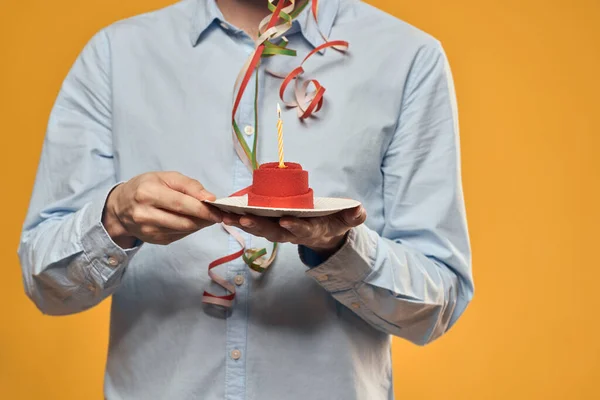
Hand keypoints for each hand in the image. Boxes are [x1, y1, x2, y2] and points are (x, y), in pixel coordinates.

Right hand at [102, 172, 221, 247]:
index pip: (181, 204)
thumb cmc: (145, 187)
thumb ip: (189, 185)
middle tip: (217, 214)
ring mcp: (148, 230)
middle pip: (184, 220)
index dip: (202, 209)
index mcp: (147, 193)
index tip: (218, 210)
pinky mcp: (154, 240)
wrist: (120, 207)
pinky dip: (190, 228)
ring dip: (200, 224)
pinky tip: (191, 220)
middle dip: (205, 218)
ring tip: (206, 216)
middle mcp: (145, 214)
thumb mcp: (165, 177)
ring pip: (184, 230)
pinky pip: (180, 235)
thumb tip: (210, 198)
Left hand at [222, 206, 366, 258]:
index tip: (286, 221)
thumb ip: (352, 216)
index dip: (294, 226)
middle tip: (242, 220)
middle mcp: (289, 232)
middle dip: (256, 226)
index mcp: (308, 230)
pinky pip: (249, 222)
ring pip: (257, 228)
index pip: (301, 229)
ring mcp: (277, 231)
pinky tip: (220, 211)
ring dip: (240, 223)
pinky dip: (234, 217)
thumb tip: (359, 210)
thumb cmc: (332, 223)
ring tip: (223, 216)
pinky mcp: (267, 225)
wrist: (322, 235)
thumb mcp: (345, 221)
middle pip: (271, 232)